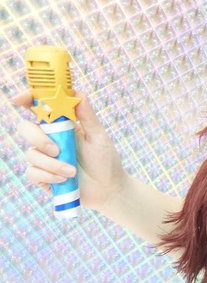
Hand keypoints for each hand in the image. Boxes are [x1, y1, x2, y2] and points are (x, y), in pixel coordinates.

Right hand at [13, 90, 129, 211]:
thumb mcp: (99, 137)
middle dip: (38, 139)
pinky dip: (49, 176)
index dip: (27, 99)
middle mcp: (48, 139)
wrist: (109, 189)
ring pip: (31, 154)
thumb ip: (87, 116)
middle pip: (26, 128)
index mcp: (60, 125)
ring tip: (72, 172)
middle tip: (56, 150)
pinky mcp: (42, 176)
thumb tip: (79, 93)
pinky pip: (33, 172)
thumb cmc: (105, 160)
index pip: (38, 108)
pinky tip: (64, 180)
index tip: (21, 99)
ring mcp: (44, 157)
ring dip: (52, 164)